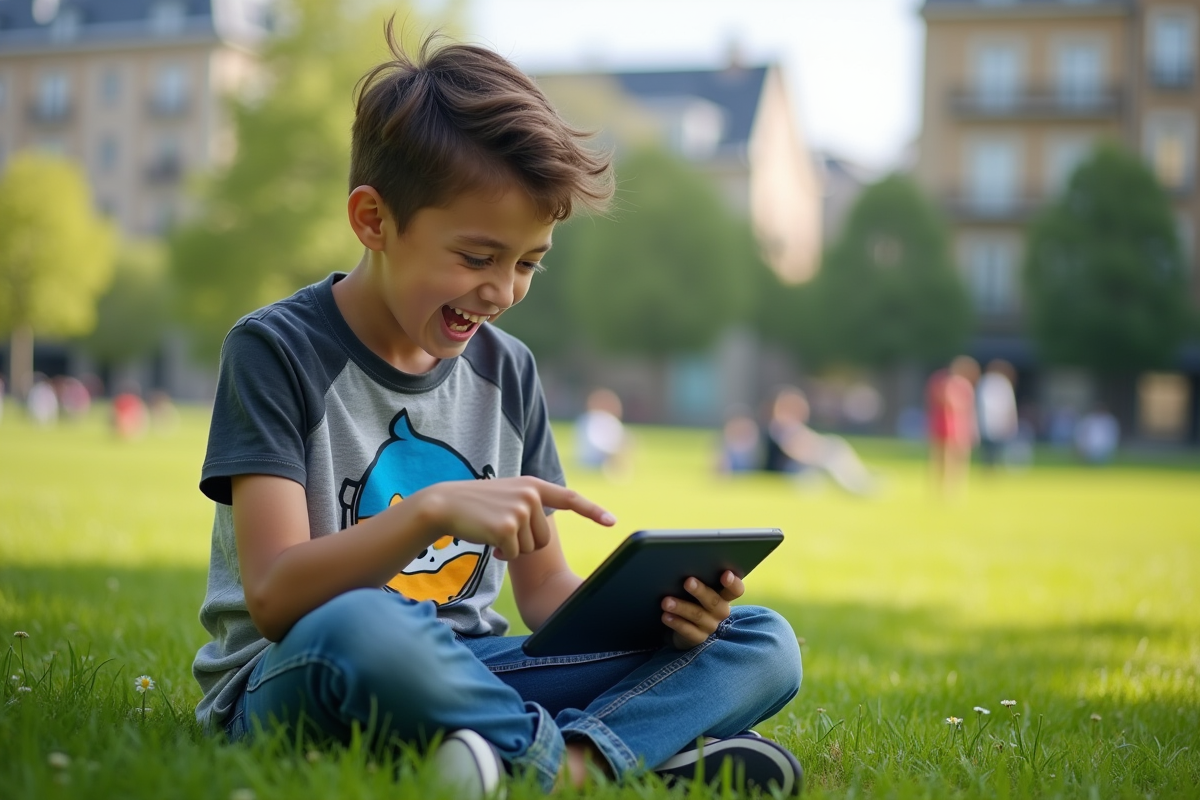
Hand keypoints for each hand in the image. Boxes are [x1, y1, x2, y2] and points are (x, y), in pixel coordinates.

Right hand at [413, 477, 614, 560]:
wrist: (444, 504)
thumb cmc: (476, 505)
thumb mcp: (508, 497)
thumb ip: (530, 506)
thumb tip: (543, 535)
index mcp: (533, 485)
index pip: (570, 498)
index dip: (592, 511)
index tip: (612, 522)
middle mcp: (531, 495)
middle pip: (544, 538)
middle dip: (525, 543)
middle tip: (502, 529)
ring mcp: (520, 510)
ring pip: (531, 548)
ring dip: (513, 548)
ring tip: (493, 530)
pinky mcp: (507, 528)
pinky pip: (515, 554)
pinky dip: (503, 554)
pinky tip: (488, 540)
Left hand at [661, 571, 744, 649]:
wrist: (684, 627)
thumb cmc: (692, 600)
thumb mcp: (698, 591)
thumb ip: (698, 580)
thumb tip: (681, 565)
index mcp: (723, 596)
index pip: (736, 590)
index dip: (733, 583)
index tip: (726, 574)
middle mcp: (720, 611)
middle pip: (714, 601)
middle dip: (700, 591)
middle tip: (687, 581)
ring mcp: (709, 626)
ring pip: (697, 615)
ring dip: (681, 607)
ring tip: (666, 601)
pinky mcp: (697, 638)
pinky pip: (687, 630)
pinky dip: (676, 622)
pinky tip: (665, 616)